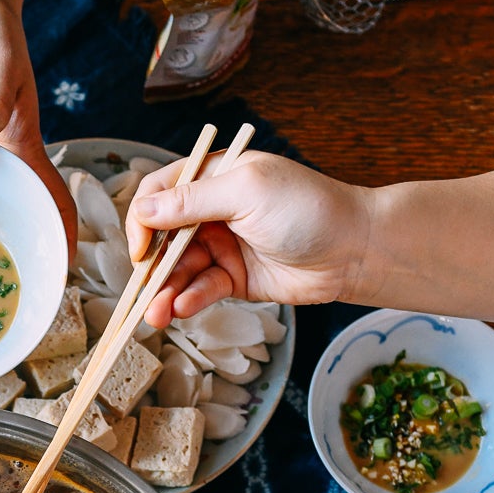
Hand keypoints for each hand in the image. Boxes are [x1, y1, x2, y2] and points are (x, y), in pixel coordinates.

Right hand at [124, 151, 372, 328]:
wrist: (353, 250)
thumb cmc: (307, 207)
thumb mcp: (246, 192)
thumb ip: (192, 202)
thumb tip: (143, 210)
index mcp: (215, 177)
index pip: (161, 193)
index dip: (143, 220)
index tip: (140, 249)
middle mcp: (213, 211)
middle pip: (163, 238)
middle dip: (151, 266)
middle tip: (143, 291)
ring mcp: (223, 246)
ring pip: (179, 270)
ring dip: (165, 291)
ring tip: (156, 315)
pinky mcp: (234, 278)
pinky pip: (201, 289)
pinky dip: (189, 300)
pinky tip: (183, 309)